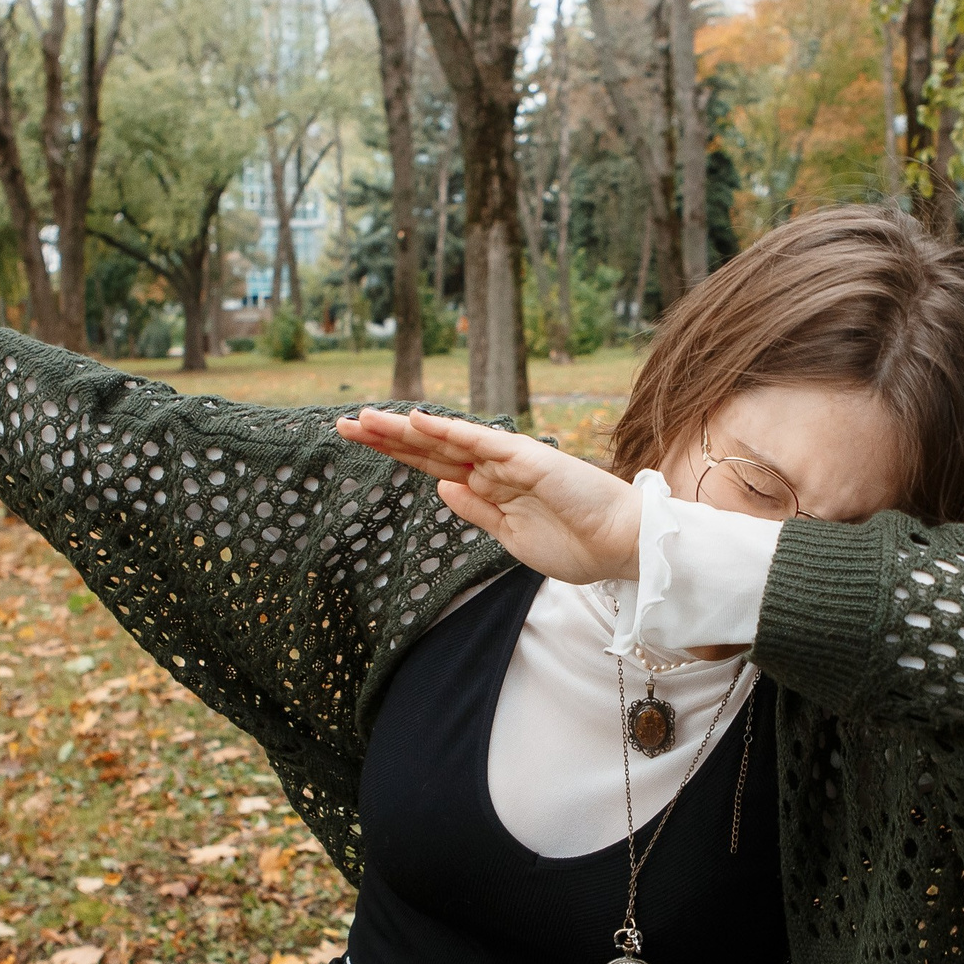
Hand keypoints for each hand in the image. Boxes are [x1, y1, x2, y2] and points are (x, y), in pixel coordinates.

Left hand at [334, 407, 642, 584]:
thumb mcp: (510, 536)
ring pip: (447, 440)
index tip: (358, 440)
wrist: (621, 545)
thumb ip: (477, 511)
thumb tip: (442, 489)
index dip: (395, 452)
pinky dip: (449, 431)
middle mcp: (493, 467)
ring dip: (406, 429)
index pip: (432, 464)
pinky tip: (418, 421)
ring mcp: (509, 461)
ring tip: (366, 418)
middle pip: (429, 448)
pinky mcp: (527, 460)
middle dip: (386, 436)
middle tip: (343, 423)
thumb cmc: (576, 544)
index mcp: (489, 485)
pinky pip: (481, 443)